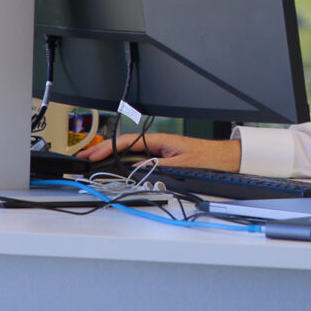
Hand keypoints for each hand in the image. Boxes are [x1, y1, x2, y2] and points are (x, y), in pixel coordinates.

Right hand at [77, 132, 241, 171]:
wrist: (226, 159)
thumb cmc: (209, 158)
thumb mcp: (182, 164)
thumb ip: (158, 166)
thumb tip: (137, 170)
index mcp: (161, 140)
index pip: (128, 142)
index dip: (108, 147)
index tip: (93, 154)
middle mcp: (159, 144)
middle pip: (126, 146)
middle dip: (104, 150)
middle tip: (84, 157)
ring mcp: (160, 151)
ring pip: (131, 153)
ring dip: (112, 156)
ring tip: (93, 161)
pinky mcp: (164, 158)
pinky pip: (139, 159)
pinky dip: (124, 162)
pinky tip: (116, 167)